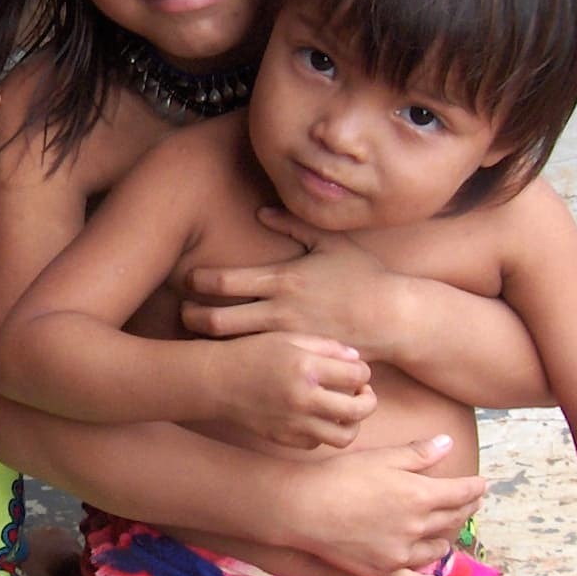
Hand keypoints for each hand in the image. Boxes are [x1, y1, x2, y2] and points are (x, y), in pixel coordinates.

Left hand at [183, 210, 413, 358]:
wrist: (395, 319)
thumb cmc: (365, 277)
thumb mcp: (331, 243)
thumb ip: (294, 225)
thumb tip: (261, 211)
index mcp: (283, 279)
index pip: (223, 281)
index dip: (197, 281)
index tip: (189, 279)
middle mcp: (280, 312)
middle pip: (216, 321)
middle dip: (191, 318)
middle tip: (181, 314)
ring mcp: (288, 340)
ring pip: (231, 347)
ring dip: (209, 342)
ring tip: (198, 335)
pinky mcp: (298, 360)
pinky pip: (257, 363)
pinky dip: (237, 359)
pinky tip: (229, 356)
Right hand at [205, 332, 373, 448]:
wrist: (215, 380)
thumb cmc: (251, 353)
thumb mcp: (288, 337)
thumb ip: (326, 347)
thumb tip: (358, 362)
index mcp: (307, 367)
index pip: (359, 375)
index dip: (363, 372)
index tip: (355, 371)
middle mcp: (304, 398)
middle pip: (360, 410)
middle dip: (368, 401)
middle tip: (362, 394)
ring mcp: (294, 422)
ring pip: (344, 436)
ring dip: (351, 424)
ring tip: (344, 411)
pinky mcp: (283, 438)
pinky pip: (317, 443)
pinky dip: (323, 433)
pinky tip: (316, 418)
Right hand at [269, 437, 482, 575]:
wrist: (305, 508)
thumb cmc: (341, 475)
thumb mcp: (382, 457)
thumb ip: (419, 453)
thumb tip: (448, 443)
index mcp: (421, 495)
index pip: (461, 492)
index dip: (475, 488)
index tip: (482, 484)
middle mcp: (417, 527)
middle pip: (452, 519)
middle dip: (465, 509)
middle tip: (471, 503)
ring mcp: (401, 553)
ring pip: (435, 549)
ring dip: (445, 539)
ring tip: (446, 534)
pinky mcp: (383, 571)